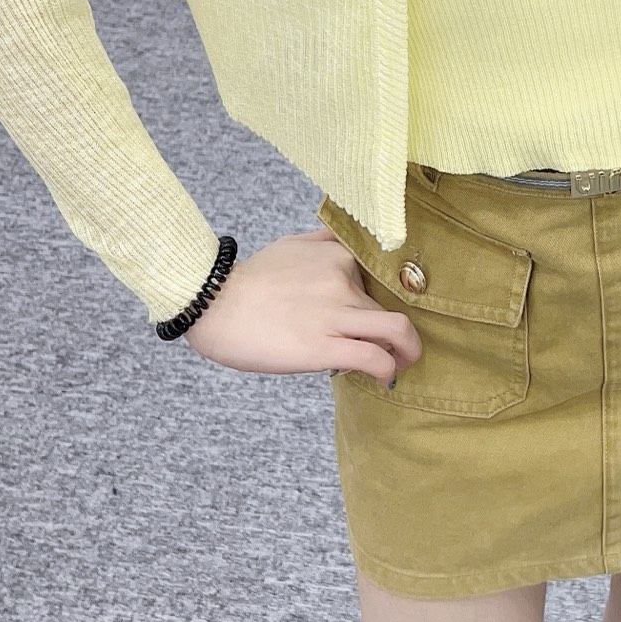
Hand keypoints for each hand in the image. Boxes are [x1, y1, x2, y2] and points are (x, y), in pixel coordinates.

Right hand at [182, 227, 421, 385]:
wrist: (211, 304)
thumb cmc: (248, 280)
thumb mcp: (291, 245)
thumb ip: (324, 242)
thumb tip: (346, 245)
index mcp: (338, 256)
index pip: (384, 278)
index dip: (390, 299)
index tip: (385, 317)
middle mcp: (342, 281)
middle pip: (395, 305)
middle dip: (405, 330)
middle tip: (404, 347)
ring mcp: (334, 314)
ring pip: (396, 330)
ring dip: (409, 351)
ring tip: (405, 363)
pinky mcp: (322, 348)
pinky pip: (373, 358)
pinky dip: (388, 371)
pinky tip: (384, 378)